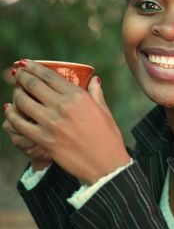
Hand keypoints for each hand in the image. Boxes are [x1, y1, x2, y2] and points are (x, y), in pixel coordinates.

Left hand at [4, 60, 130, 183]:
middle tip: (17, 73)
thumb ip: (96, 93)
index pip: (49, 76)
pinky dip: (12, 116)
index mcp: (78, 97)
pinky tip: (10, 111)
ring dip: (16, 94)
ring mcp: (52, 123)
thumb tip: (94, 79)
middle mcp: (63, 106)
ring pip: (23, 102)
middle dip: (21, 76)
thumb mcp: (104, 111)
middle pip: (33, 85)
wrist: (106, 165)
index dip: (34, 66)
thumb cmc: (108, 137)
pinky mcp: (44, 140)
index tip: (26, 63)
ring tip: (16, 92)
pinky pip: (20, 124)